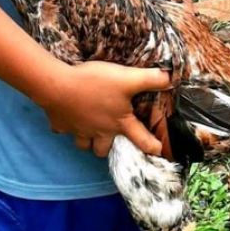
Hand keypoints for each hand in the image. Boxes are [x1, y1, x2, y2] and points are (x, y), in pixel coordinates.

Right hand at [34, 61, 170, 157]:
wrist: (57, 86)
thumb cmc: (94, 84)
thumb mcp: (127, 78)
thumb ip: (150, 79)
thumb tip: (172, 79)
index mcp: (119, 123)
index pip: (142, 140)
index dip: (153, 147)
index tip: (159, 151)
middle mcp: (99, 132)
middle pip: (103, 150)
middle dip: (108, 147)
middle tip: (110, 138)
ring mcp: (78, 130)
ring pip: (83, 145)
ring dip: (87, 140)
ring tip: (89, 129)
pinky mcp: (61, 124)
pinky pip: (63, 130)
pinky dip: (66, 126)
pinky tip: (66, 116)